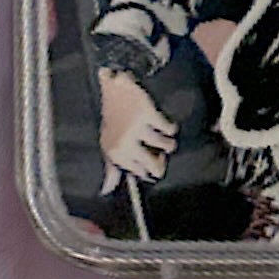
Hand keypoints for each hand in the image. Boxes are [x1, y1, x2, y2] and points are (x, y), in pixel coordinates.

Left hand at [96, 69, 176, 183]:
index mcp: (116, 153)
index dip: (148, 167)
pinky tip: (165, 124)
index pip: (141, 172)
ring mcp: (137, 129)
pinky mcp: (148, 114)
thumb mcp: (108, 145)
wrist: (115, 89)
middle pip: (156, 166)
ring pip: (166, 146)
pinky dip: (171, 127)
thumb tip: (107, 190)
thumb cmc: (113, 118)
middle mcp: (125, 143)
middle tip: (161, 154)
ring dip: (169, 143)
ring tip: (165, 137)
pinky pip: (169, 129)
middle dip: (162, 162)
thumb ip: (111, 169)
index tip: (148, 159)